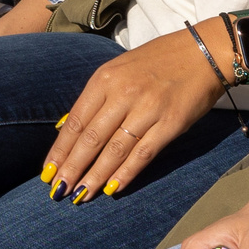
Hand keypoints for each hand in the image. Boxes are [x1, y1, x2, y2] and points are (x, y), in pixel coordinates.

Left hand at [42, 29, 227, 200]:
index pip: (75, 121)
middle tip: (58, 191)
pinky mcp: (170, 124)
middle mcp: (122, 94)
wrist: (202, 52)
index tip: (46, 172)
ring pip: (114, 150)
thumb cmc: (156, 61)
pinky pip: (143, 154)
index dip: (60, 150)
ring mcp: (147, 109)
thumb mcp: (117, 69)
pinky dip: (126, 173)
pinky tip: (113, 189)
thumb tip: (66, 127)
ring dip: (95, 176)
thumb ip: (94, 98)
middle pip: (90, 138)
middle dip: (71, 168)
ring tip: (80, 196)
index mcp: (104, 79)